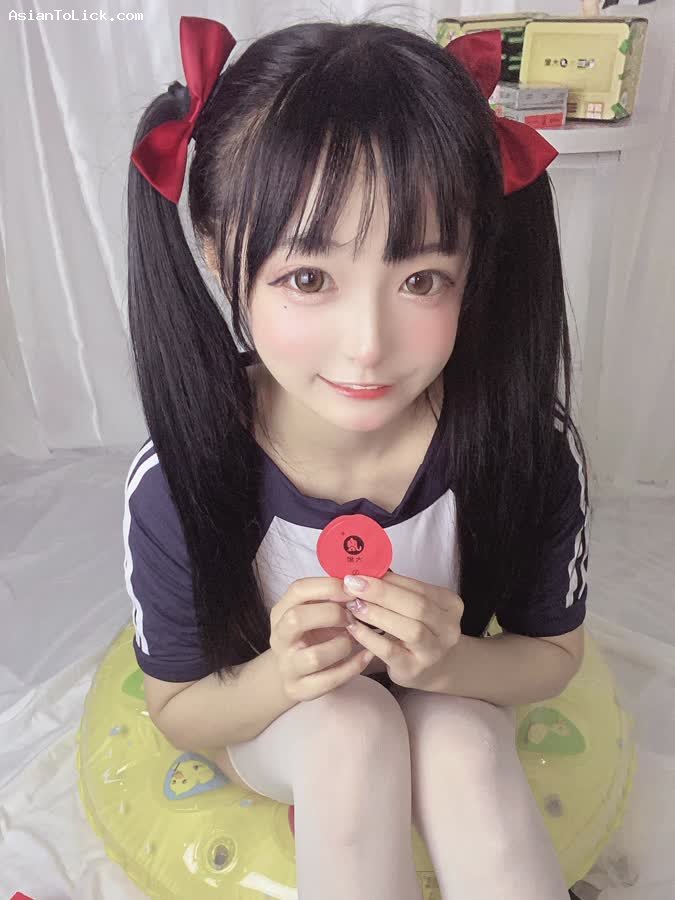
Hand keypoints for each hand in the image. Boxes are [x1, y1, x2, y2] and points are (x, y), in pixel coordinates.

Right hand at [269, 577, 373, 701]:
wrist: (292, 671)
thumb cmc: (311, 633)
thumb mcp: (314, 611)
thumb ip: (330, 597)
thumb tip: (361, 581)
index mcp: (281, 611)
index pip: (298, 590)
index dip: (328, 587)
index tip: (352, 589)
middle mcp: (279, 637)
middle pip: (297, 619)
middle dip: (331, 614)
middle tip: (352, 616)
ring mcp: (287, 665)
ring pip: (315, 656)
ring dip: (343, 645)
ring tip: (356, 640)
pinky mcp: (299, 689)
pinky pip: (329, 681)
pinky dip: (352, 667)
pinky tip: (366, 656)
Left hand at [339, 570, 463, 690]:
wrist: (432, 669)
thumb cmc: (418, 630)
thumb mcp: (414, 607)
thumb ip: (396, 589)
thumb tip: (365, 569)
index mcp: (450, 605)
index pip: (419, 587)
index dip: (388, 579)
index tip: (360, 573)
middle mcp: (448, 629)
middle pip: (417, 606)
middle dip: (382, 593)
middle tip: (352, 586)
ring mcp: (434, 652)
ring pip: (410, 629)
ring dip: (378, 614)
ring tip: (353, 605)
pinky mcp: (414, 669)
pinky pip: (390, 651)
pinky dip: (369, 637)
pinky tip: (353, 627)